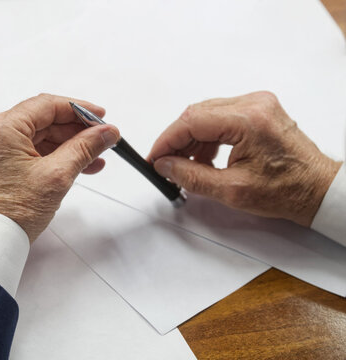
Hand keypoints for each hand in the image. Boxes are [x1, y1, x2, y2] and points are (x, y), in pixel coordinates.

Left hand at [0, 94, 119, 241]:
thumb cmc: (7, 216)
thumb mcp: (56, 177)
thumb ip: (85, 148)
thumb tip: (105, 133)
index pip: (46, 105)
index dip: (78, 109)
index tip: (100, 117)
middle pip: (38, 121)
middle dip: (72, 132)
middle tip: (100, 141)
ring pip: (30, 138)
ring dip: (60, 147)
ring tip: (90, 161)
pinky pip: (18, 151)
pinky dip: (42, 157)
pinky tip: (65, 167)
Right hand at [148, 91, 340, 226]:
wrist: (316, 189)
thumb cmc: (287, 190)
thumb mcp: (231, 190)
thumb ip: (191, 176)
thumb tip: (165, 166)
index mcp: (249, 120)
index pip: (192, 121)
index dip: (167, 140)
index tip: (155, 157)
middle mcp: (254, 105)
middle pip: (197, 114)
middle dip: (177, 140)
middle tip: (166, 163)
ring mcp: (258, 104)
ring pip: (207, 114)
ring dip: (192, 139)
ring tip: (187, 165)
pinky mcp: (259, 110)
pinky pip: (220, 117)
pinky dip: (207, 136)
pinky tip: (205, 157)